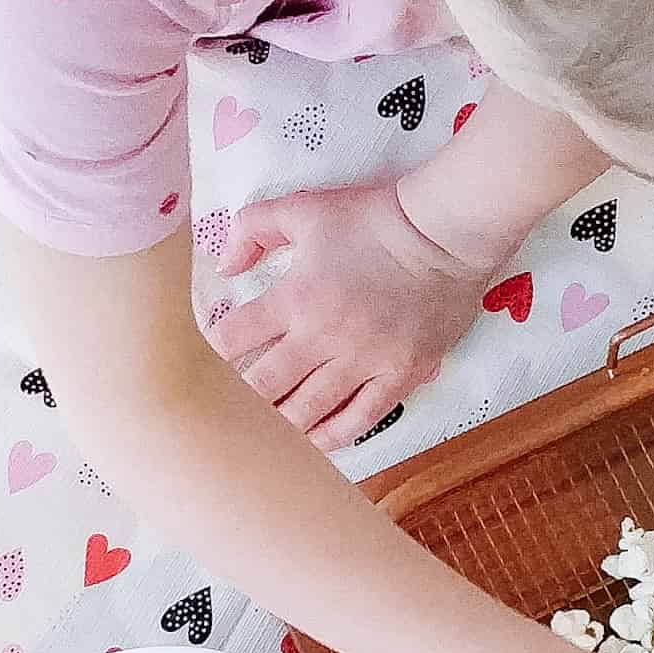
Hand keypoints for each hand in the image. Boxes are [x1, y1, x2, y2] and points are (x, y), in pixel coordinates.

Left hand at [210, 179, 489, 448]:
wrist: (445, 233)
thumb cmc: (374, 218)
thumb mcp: (304, 207)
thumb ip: (253, 228)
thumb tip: (224, 267)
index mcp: (295, 297)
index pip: (232, 339)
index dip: (212, 353)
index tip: (208, 359)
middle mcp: (324, 337)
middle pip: (263, 387)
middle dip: (239, 400)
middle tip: (227, 409)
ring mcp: (364, 361)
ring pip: (308, 411)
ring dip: (279, 425)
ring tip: (263, 435)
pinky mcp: (400, 375)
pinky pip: (360, 419)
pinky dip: (333, 436)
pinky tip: (314, 445)